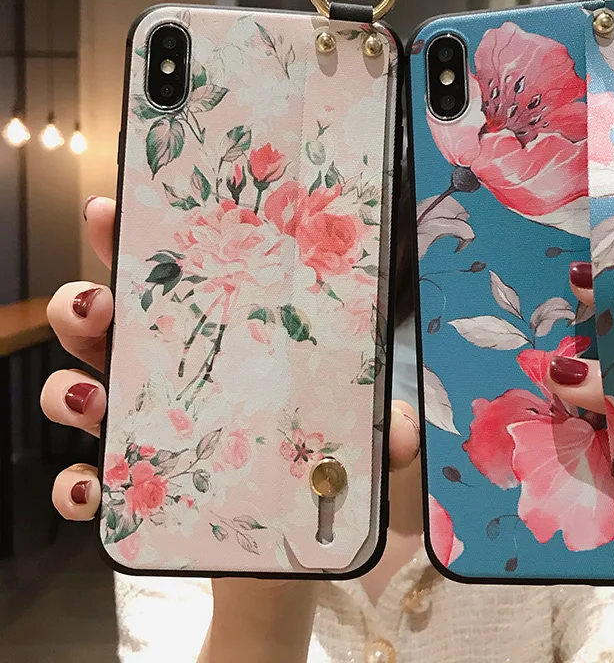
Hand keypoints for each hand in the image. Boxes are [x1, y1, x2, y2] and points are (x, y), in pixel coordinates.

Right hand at [43, 195, 419, 535]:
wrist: (283, 545)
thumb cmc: (306, 461)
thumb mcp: (351, 435)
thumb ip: (381, 430)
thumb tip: (403, 430)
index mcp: (210, 343)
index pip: (162, 282)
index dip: (126, 244)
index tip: (111, 211)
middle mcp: (161, 380)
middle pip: (100, 328)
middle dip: (82, 306)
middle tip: (100, 304)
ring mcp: (137, 435)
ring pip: (72, 395)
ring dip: (66, 390)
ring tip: (93, 397)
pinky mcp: (127, 497)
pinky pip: (79, 485)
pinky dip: (74, 486)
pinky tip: (91, 488)